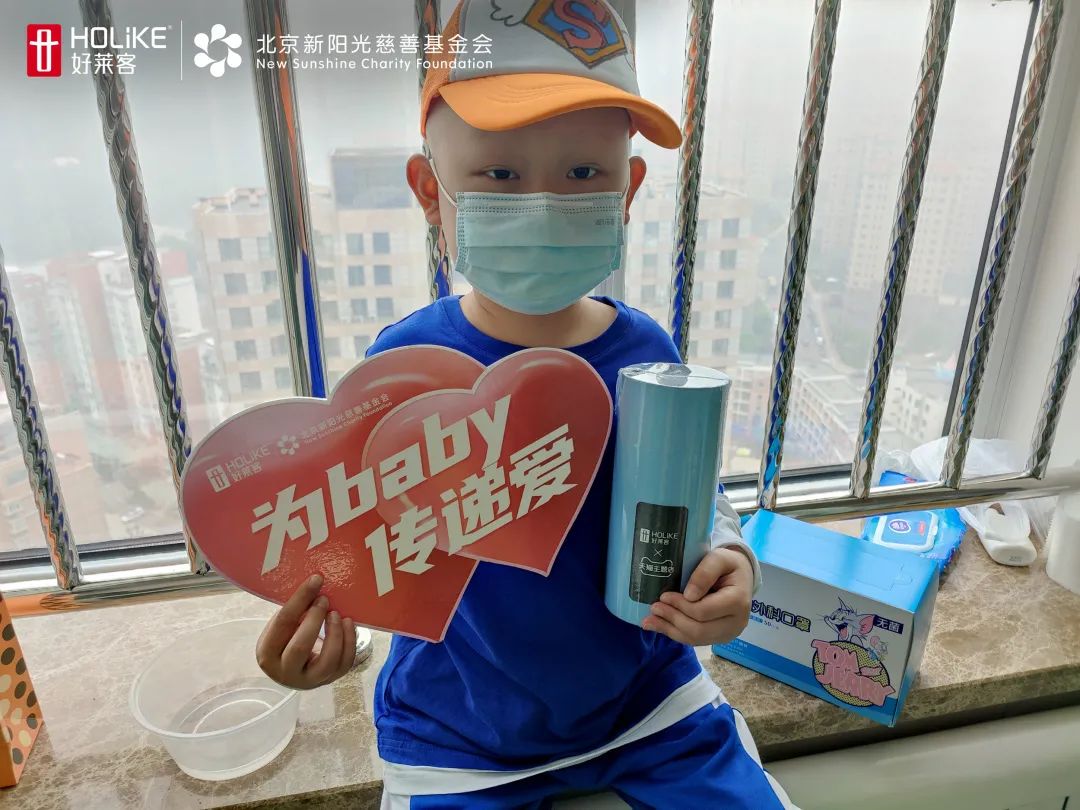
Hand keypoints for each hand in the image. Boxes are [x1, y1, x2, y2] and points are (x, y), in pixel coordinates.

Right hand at [256, 575, 356, 689]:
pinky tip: (348, 623)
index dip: (300, 599)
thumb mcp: (283, 627)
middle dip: (315, 619)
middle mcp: (285, 672)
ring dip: (335, 633)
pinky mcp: (329, 681)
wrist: (294, 668)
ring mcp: (309, 681)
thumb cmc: (287, 639)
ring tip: (337, 614)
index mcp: (267, 653)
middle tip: (324, 599)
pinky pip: (344, 664)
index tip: (316, 580)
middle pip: (300, 647)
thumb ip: (295, 611)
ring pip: (327, 661)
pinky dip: (350, 642)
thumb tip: (316, 584)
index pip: (283, 623)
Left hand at [642, 548, 752, 645]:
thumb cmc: (728, 565)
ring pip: (695, 639)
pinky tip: (660, 626)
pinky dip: (676, 634)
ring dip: (670, 630)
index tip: (664, 595)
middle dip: (673, 619)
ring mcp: (729, 633)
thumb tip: (688, 595)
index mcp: (738, 601)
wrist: (740, 576)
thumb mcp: (719, 558)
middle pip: (699, 630)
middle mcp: (737, 622)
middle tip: (654, 607)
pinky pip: (696, 640)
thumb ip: (705, 573)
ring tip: (649, 620)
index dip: (681, 605)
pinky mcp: (719, 637)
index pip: (704, 611)